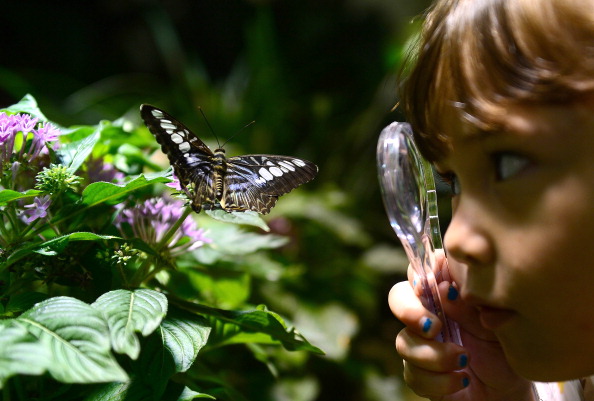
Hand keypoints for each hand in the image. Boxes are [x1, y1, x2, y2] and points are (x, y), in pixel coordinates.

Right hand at [388, 253, 535, 400]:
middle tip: (434, 326)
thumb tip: (446, 290)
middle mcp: (427, 315)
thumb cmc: (505, 348)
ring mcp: (420, 345)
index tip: (427, 281)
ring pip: (404, 342)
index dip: (417, 273)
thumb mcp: (496, 323)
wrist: (510, 391)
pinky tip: (462, 380)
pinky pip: (413, 375)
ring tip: (463, 360)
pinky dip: (439, 380)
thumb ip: (470, 306)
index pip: (420, 271)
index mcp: (444, 295)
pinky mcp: (420, 376)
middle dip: (410, 310)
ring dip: (433, 353)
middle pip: (398, 298)